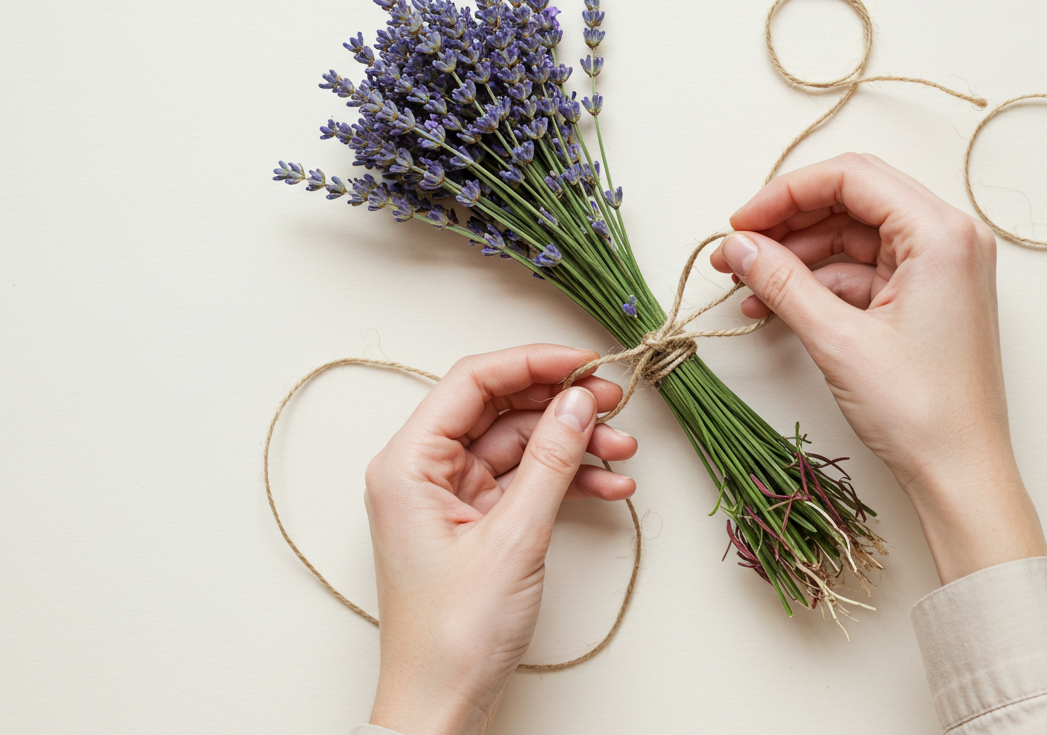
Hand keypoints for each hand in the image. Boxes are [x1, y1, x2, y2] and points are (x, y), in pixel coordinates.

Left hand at [363, 345, 636, 734]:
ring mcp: (450, 497)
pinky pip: (525, 481)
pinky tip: (610, 484)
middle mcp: (423, 471)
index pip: (472, 382)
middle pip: (500, 409)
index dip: (533, 363)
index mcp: (407, 463)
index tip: (587, 362)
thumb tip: (579, 400)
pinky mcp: (475, 522)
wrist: (443, 706)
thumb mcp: (514, 537)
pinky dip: (567, 480)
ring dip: (573, 444)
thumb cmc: (454, 634)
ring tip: (622, 451)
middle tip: (615, 403)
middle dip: (561, 404)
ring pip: (519, 445)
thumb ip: (551, 460)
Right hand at [710, 152, 1046, 583]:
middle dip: (788, 222)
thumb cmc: (920, 412)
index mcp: (941, 233)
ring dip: (798, 256)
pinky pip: (864, 271)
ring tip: (746, 282)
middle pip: (853, 199)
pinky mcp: (927, 298)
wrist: (960, 475)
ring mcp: (940, 269)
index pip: (852, 177)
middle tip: (737, 248)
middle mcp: (949, 239)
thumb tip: (738, 246)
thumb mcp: (837, 339)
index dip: (786, 193)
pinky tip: (776, 306)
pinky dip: (819, 284)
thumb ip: (781, 281)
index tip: (740, 223)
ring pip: (854, 236)